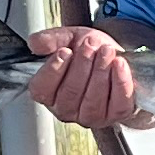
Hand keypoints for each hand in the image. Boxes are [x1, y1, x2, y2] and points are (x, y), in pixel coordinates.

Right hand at [27, 23, 154, 130]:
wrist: (117, 56)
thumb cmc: (92, 52)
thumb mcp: (70, 39)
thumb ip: (51, 40)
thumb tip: (35, 43)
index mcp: (49, 93)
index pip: (42, 90)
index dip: (54, 70)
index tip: (65, 51)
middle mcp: (66, 109)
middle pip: (70, 93)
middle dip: (82, 65)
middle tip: (90, 45)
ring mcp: (91, 116)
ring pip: (92, 101)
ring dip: (100, 72)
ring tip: (106, 51)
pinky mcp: (116, 115)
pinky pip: (118, 103)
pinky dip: (120, 81)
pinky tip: (119, 64)